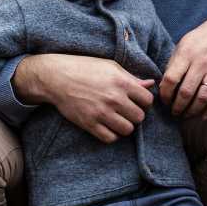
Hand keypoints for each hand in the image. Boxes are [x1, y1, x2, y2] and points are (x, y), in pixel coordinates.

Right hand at [14, 54, 154, 142]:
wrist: (55, 77)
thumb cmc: (85, 68)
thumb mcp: (110, 67)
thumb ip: (132, 77)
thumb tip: (151, 83)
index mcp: (122, 82)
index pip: (148, 100)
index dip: (144, 101)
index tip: (135, 100)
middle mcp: (114, 98)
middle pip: (139, 117)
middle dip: (134, 115)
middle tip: (125, 111)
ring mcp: (101, 112)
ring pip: (127, 130)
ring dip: (124, 126)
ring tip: (117, 119)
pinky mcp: (89, 123)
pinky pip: (110, 138)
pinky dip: (111, 135)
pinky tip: (107, 126)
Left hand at [159, 14, 206, 118]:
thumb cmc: (202, 40)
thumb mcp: (184, 45)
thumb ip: (174, 64)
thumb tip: (163, 86)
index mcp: (186, 54)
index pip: (170, 79)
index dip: (165, 95)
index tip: (164, 101)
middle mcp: (201, 63)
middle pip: (186, 92)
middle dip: (177, 107)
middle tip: (175, 113)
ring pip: (203, 98)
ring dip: (193, 111)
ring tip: (187, 115)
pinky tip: (204, 116)